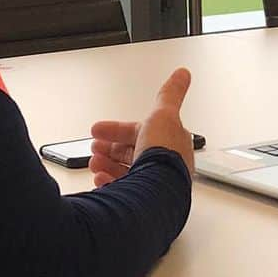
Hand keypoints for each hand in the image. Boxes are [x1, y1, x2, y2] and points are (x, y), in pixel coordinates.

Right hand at [89, 68, 193, 187]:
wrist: (156, 192)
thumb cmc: (162, 156)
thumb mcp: (164, 114)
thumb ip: (171, 94)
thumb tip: (183, 73)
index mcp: (169, 144)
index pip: (140, 133)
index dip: (118, 129)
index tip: (98, 129)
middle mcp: (163, 166)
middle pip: (131, 153)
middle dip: (110, 148)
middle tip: (94, 148)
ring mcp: (153, 186)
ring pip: (125, 172)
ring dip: (106, 165)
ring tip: (95, 163)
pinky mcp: (142, 203)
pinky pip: (122, 191)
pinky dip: (109, 183)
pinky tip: (101, 179)